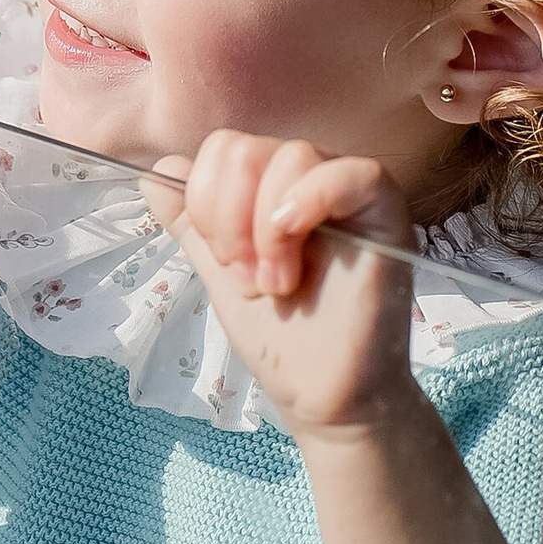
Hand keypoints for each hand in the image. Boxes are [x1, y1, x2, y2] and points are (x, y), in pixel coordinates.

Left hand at [158, 131, 419, 441]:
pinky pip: (350, 172)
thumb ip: (192, 222)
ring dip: (267, 232)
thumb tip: (156, 171)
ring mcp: (352, 190)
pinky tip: (292, 241)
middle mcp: (313, 177)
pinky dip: (309, 200)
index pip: (223, 150)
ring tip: (278, 284)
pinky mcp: (386, 212)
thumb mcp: (221, 272)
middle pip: (247, 151)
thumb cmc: (282, 338)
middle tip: (251, 281)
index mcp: (273, 186)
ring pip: (290, 157)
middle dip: (231, 224)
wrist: (323, 394)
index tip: (227, 265)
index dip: (208, 205)